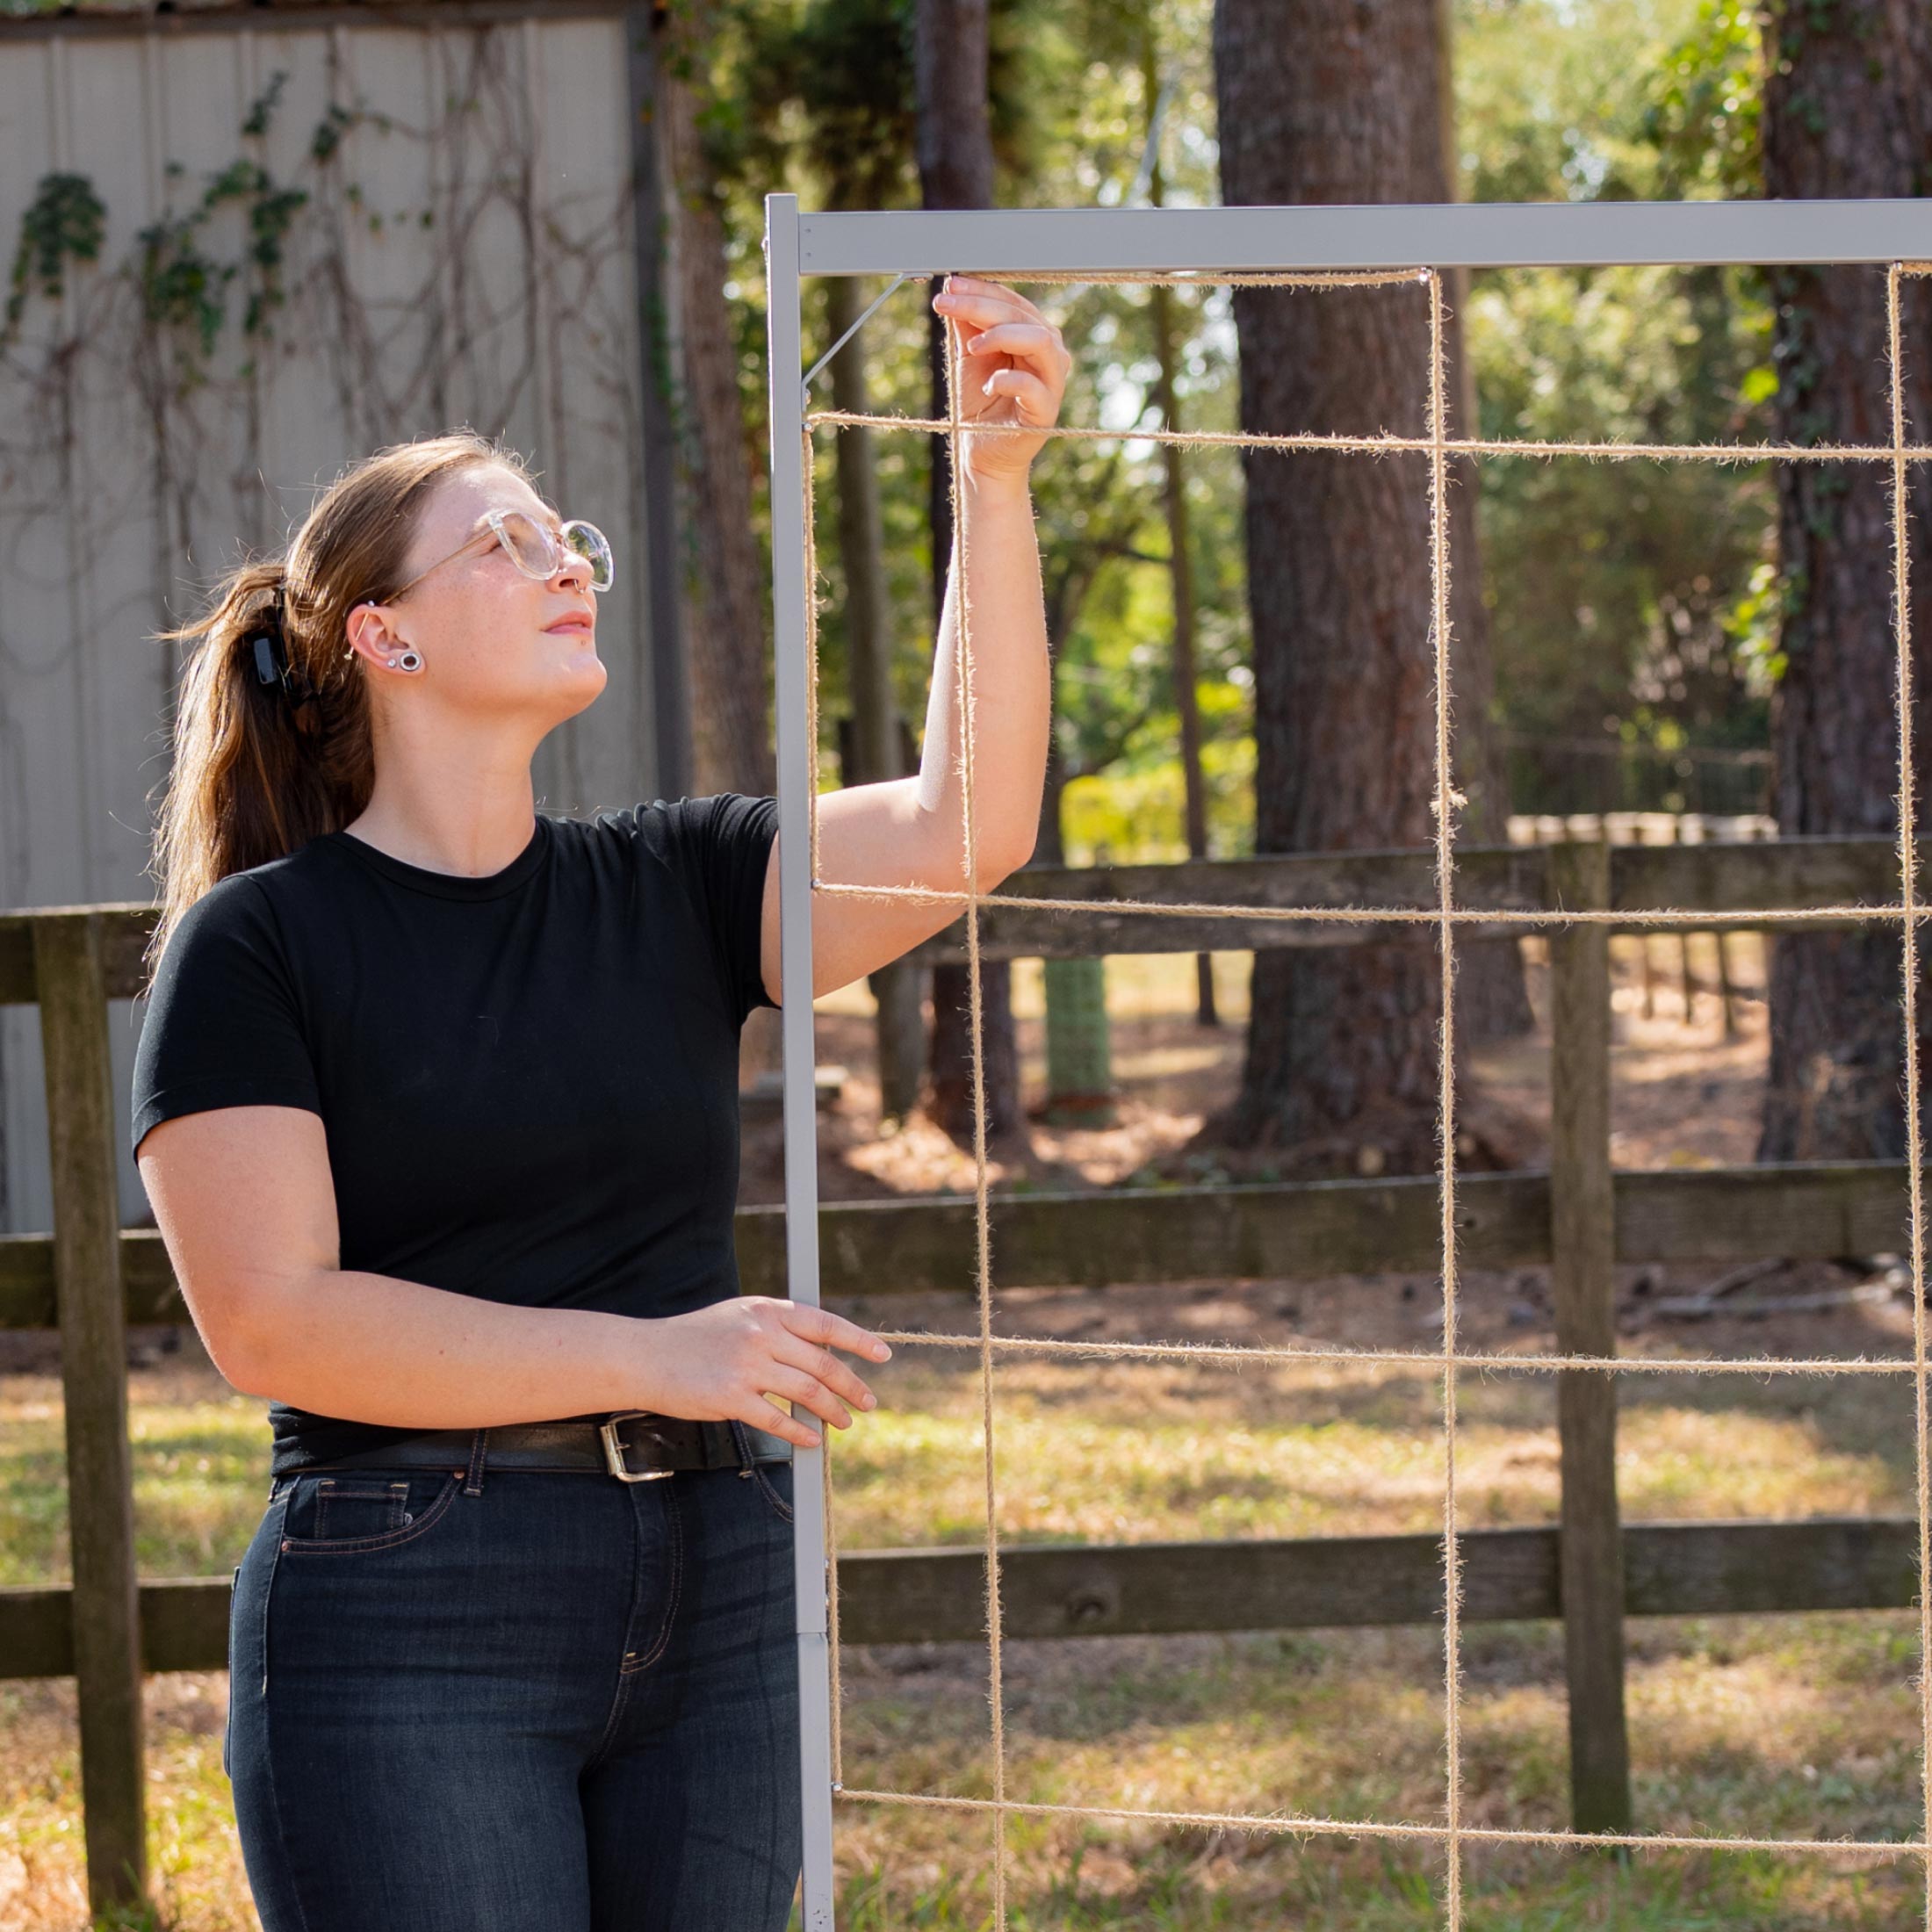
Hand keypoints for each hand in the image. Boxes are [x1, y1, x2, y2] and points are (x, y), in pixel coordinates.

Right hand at [634, 1296, 890, 1448]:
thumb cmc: (696, 1337)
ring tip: (843, 1423)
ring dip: (832, 1411)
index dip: (858, 1340)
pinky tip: (811, 1440)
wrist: (646, 1356)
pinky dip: (800, 1432)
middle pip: (822, 1363)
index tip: (882, 1355)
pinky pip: (777, 1420)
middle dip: (852, 1386)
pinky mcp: (730, 1397)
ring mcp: (746, 1366)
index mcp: (768, 1310)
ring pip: (807, 1393)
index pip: (825, 1324)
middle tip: (867, 1402)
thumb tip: (822, 1351)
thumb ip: (778, 1328)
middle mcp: (761, 1334)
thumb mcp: (740, 1315)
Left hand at [932, 274, 1071, 484]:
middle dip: (981, 306)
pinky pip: (1033, 386)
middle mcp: (1048, 353)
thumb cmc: (979, 404)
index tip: (949, 285)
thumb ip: (967, 326)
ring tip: (971, 347)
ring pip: (1039, 341)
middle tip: (947, 304)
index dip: (980, 290)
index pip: (1012, 302)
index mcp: (1032, 335)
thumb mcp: (969, 357)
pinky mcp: (1046, 411)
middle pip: (1022, 316)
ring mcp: (1052, 382)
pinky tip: (987, 384)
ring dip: (1001, 335)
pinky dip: (1007, 380)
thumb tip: (954, 288)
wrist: (981, 452)